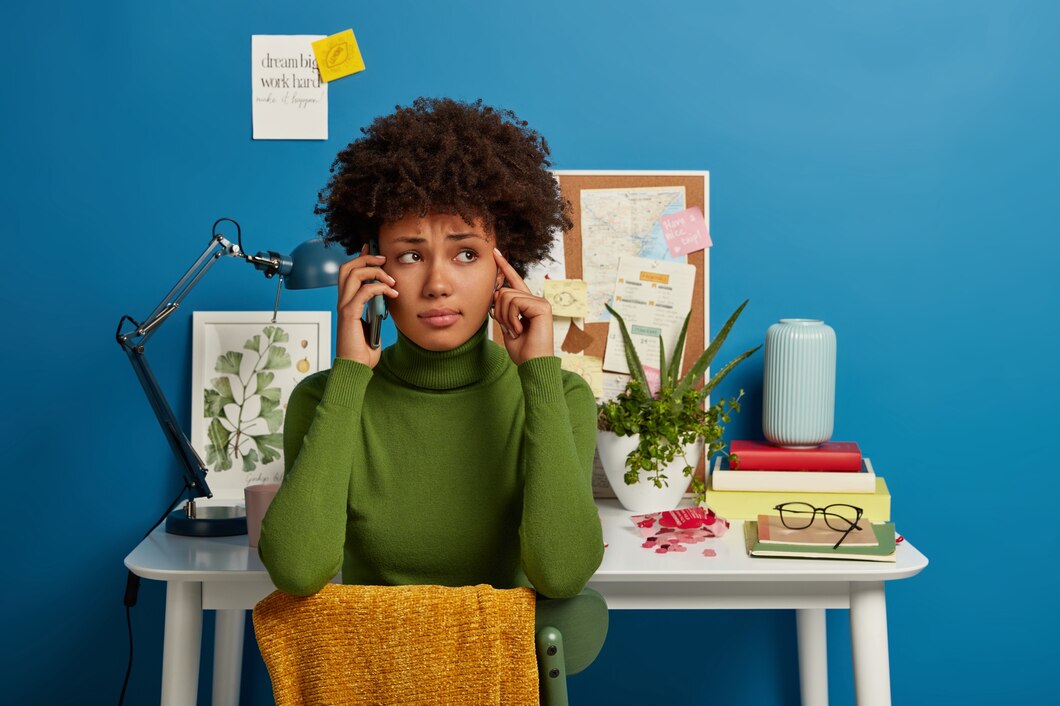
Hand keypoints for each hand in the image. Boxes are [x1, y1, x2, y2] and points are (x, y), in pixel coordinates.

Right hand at [336, 244, 398, 367]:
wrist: (355, 368)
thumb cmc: (362, 351)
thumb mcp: (372, 325)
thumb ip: (375, 312)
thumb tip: (385, 301)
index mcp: (347, 303)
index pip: (349, 272)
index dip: (360, 257)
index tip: (373, 249)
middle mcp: (343, 302)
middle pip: (347, 267)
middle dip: (366, 258)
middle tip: (383, 259)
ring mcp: (344, 307)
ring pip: (353, 275)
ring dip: (375, 272)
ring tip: (391, 279)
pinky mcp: (349, 314)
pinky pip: (363, 292)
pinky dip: (379, 288)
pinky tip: (391, 293)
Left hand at [491, 249, 553, 364]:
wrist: (532, 364)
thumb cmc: (522, 351)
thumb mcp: (507, 326)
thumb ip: (503, 309)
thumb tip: (497, 293)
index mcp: (528, 304)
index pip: (514, 281)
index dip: (505, 267)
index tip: (495, 253)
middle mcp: (536, 300)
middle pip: (504, 291)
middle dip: (499, 311)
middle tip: (509, 328)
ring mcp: (540, 302)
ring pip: (507, 296)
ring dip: (505, 316)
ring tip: (515, 330)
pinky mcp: (542, 306)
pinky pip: (515, 302)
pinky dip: (511, 317)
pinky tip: (520, 329)